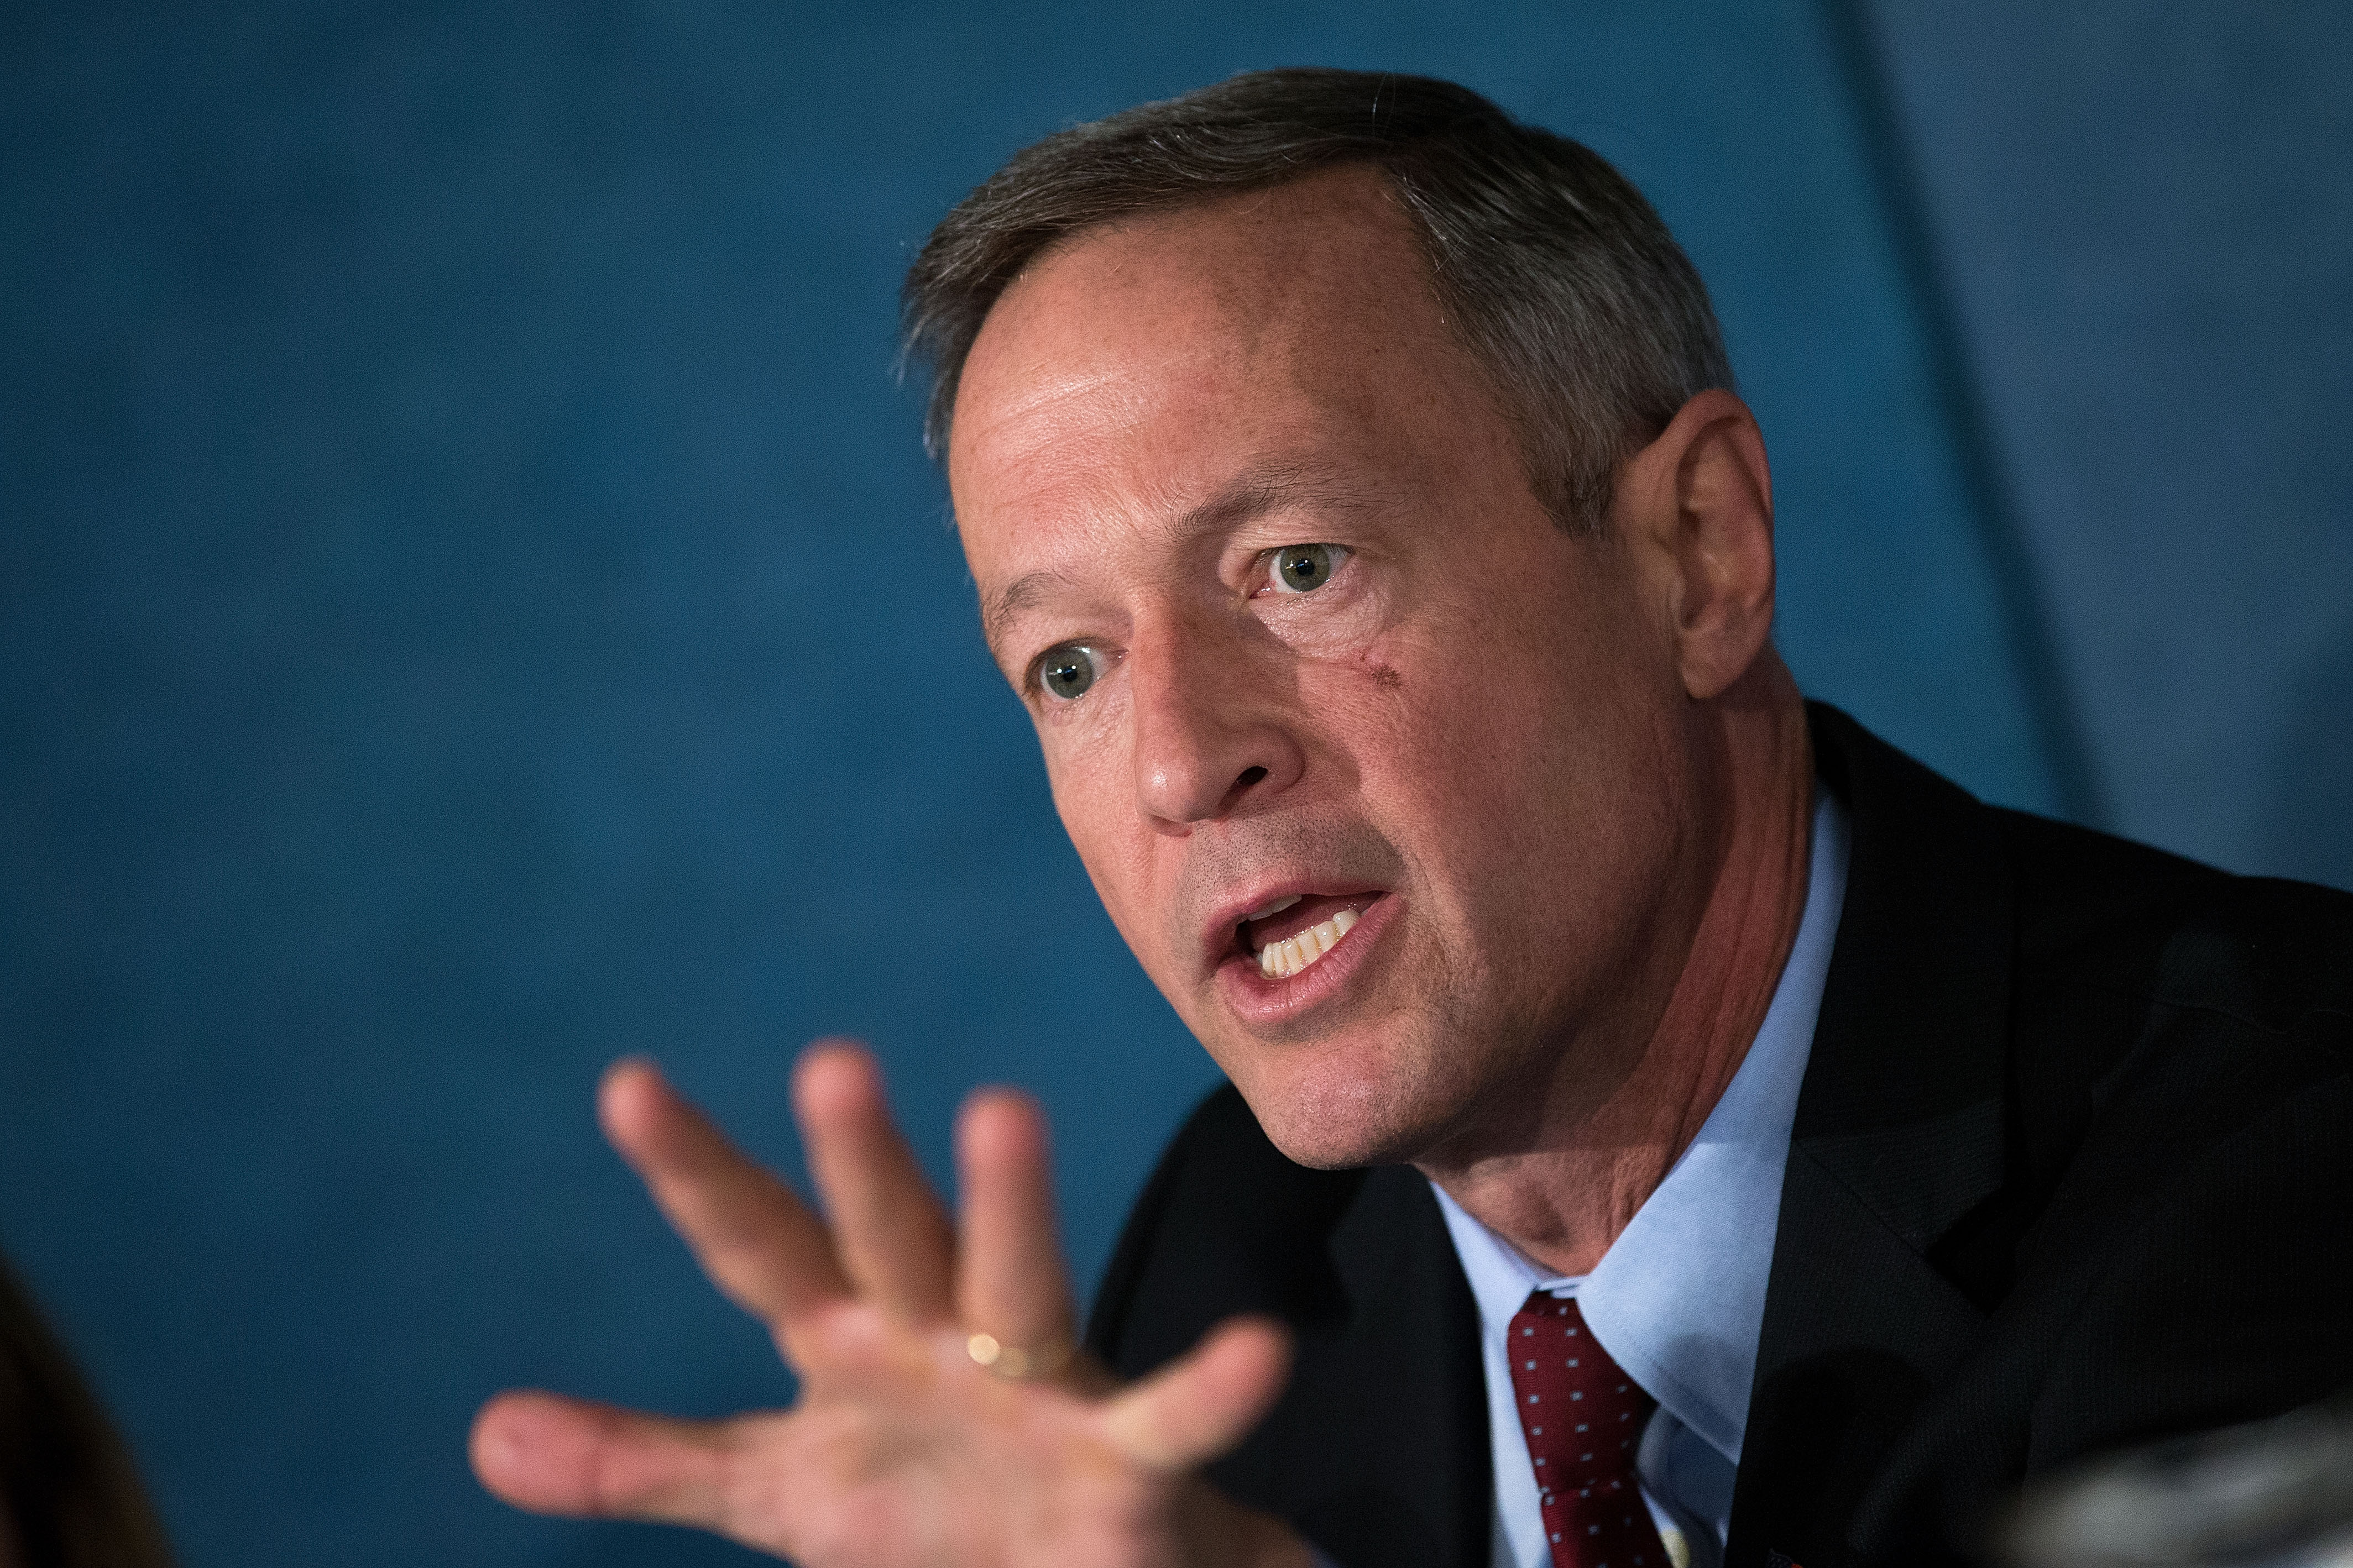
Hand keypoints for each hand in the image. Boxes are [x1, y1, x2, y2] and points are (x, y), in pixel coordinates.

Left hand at [470, 1044, 1310, 1566]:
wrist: (1075, 1567)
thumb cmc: (927, 1513)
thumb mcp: (778, 1490)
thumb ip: (642, 1461)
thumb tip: (484, 1432)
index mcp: (848, 1339)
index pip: (758, 1244)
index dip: (695, 1173)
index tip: (627, 1084)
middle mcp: (940, 1336)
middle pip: (889, 1236)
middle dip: (860, 1158)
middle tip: (827, 1058)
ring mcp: (1036, 1386)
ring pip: (1022, 1282)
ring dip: (1010, 1204)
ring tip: (1000, 1109)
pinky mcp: (1125, 1461)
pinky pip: (1174, 1419)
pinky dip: (1215, 1388)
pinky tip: (1260, 1350)